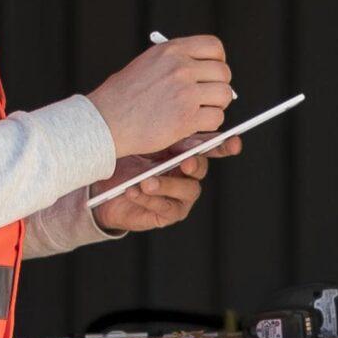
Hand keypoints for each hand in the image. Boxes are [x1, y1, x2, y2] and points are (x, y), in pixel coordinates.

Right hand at [88, 34, 233, 158]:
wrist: (104, 121)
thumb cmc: (121, 97)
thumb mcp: (146, 64)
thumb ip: (174, 63)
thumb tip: (205, 72)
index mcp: (171, 50)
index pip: (214, 47)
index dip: (218, 61)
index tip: (212, 72)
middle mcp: (180, 67)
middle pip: (223, 73)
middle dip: (218, 86)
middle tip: (207, 97)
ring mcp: (185, 92)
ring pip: (224, 96)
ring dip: (216, 106)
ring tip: (199, 112)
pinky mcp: (186, 118)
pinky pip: (216, 118)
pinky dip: (208, 124)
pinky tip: (192, 125)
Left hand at [92, 133, 239, 233]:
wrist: (103, 188)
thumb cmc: (125, 160)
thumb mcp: (141, 143)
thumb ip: (160, 134)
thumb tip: (176, 122)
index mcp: (185, 152)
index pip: (210, 147)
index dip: (225, 145)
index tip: (234, 142)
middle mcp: (188, 175)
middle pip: (201, 168)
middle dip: (195, 164)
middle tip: (186, 162)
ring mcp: (181, 196)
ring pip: (187, 190)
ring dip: (167, 184)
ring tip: (145, 181)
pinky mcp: (168, 214)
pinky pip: (165, 207)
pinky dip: (149, 199)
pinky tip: (134, 191)